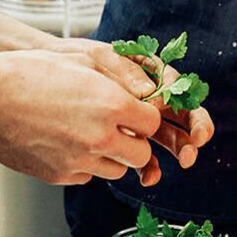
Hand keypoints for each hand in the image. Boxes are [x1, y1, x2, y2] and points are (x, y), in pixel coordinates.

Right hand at [0, 48, 164, 184]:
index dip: (144, 117)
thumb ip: (122, 78)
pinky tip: (66, 142)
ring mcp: (79, 161)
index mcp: (111, 106)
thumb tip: (147, 93)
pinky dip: (84, 164)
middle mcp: (99, 137)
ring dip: (110, 155)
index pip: (153, 124)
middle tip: (116, 127)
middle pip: (140, 154)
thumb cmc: (30, 72)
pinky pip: (87, 176)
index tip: (133, 112)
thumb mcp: (82, 60)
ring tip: (87, 132)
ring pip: (116, 169)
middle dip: (133, 141)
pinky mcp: (59, 175)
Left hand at [79, 45, 215, 187]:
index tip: (167, 107)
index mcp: (147, 73)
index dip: (180, 96)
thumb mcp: (97, 58)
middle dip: (194, 127)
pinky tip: (148, 177)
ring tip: (185, 160)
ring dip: (180, 148)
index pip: (176, 84)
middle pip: (182, 112)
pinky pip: (143, 155)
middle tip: (196, 140)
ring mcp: (137, 121)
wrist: (40, 81)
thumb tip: (151, 92)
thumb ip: (125, 72)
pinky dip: (149, 168)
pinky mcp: (124, 141)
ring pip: (168, 136)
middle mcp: (149, 98)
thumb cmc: (70, 61)